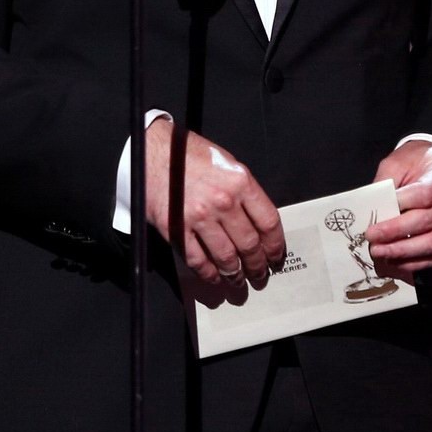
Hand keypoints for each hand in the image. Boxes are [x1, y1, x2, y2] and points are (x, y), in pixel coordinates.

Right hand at [146, 119, 285, 287]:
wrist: (155, 151)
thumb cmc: (191, 155)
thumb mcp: (228, 165)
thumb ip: (245, 193)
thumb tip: (260, 226)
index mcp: (241, 182)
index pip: (269, 223)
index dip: (276, 246)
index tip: (276, 257)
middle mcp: (223, 200)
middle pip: (250, 244)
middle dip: (257, 265)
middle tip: (259, 275)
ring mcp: (199, 216)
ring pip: (226, 257)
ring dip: (235, 275)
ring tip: (238, 280)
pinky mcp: (176, 228)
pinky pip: (198, 260)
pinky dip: (208, 274)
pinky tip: (214, 277)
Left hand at [364, 140, 431, 279]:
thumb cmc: (418, 162)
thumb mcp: (398, 162)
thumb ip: (386, 185)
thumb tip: (371, 212)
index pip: (425, 194)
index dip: (400, 206)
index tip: (377, 214)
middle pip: (428, 220)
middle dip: (396, 232)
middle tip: (371, 238)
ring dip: (404, 251)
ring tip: (380, 252)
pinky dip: (415, 261)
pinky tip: (395, 260)